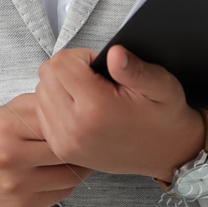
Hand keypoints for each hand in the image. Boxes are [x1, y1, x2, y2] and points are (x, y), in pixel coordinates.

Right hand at [0, 93, 91, 206]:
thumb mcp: (8, 111)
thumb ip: (40, 104)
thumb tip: (74, 101)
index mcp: (8, 128)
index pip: (58, 123)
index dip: (77, 121)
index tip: (86, 120)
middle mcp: (10, 158)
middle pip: (65, 150)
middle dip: (82, 145)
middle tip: (91, 140)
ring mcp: (17, 186)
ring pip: (69, 175)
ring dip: (81, 166)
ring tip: (82, 157)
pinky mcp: (24, 206)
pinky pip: (62, 193)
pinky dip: (69, 182)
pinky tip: (65, 173)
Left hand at [34, 46, 205, 181]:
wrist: (166, 153)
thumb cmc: (163, 115)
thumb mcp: (161, 85)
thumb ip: (135, 68)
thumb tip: (114, 53)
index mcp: (97, 108)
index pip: (61, 62)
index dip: (81, 56)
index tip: (99, 67)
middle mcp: (75, 128)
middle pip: (47, 76)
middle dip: (68, 69)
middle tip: (94, 79)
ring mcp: (66, 143)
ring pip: (41, 94)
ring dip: (60, 87)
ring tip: (88, 94)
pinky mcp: (63, 151)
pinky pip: (43, 116)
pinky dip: (56, 106)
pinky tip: (80, 109)